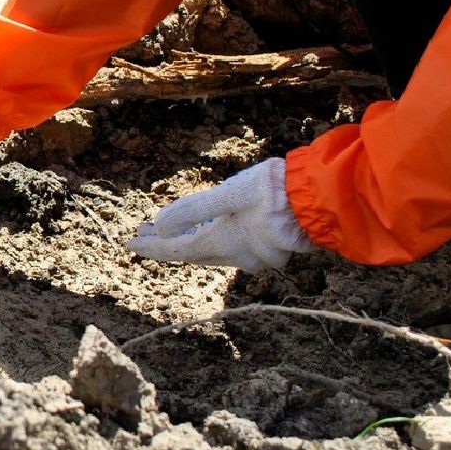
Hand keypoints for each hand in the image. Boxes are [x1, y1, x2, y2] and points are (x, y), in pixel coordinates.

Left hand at [126, 157, 315, 271]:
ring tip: (175, 232)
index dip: (152, 247)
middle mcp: (238, 256)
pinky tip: (218, 231)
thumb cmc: (274, 192)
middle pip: (194, 254)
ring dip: (194, 243)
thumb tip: (158, 227)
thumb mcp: (229, 194)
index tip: (130, 244)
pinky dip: (220, 241)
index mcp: (223, 242)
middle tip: (147, 234)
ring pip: (216, 254)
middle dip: (168, 244)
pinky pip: (238, 250)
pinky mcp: (275, 251)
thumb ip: (193, 210)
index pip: (177, 250)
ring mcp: (258, 257)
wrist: (320, 199)